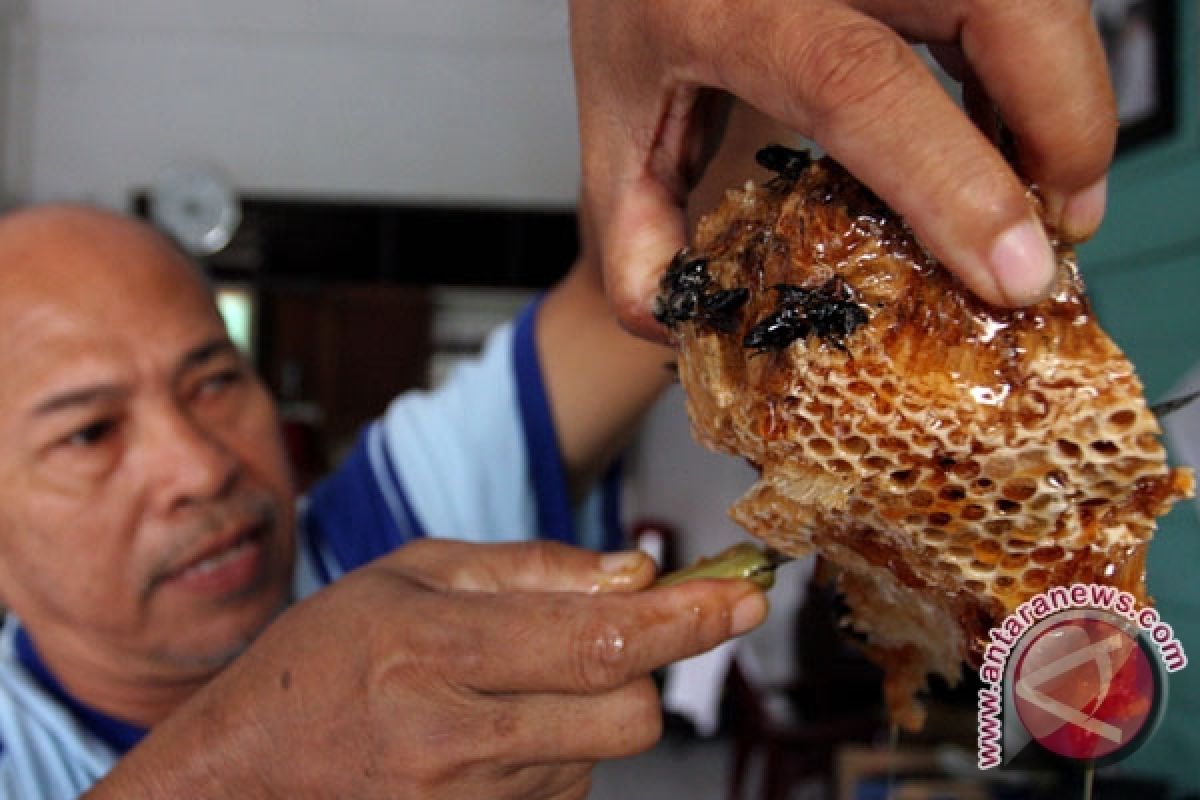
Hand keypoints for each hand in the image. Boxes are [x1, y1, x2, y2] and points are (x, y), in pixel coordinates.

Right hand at [91, 540, 764, 798]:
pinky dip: (558, 751)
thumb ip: (530, 569)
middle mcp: (455, 738)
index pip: (597, 642)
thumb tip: (635, 572)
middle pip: (626, 714)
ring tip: (502, 685)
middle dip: (643, 669)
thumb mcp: (412, 574)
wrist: (245, 774)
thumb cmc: (324, 658)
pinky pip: (564, 789)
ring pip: (598, 751)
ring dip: (586, 709)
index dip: (685, 621)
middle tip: (614, 633)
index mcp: (435, 650)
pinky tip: (493, 731)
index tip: (743, 598)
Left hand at [569, 0, 1116, 338]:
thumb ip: (632, 222)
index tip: (1012, 270)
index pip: (855, 83)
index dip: (950, 180)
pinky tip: (1012, 125)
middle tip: (1062, 229)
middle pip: (995, 5)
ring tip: (1046, 191)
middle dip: (1060, 122)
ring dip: (1064, 91)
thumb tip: (671, 321)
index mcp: (732, 6)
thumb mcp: (618, 109)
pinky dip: (1038, 58)